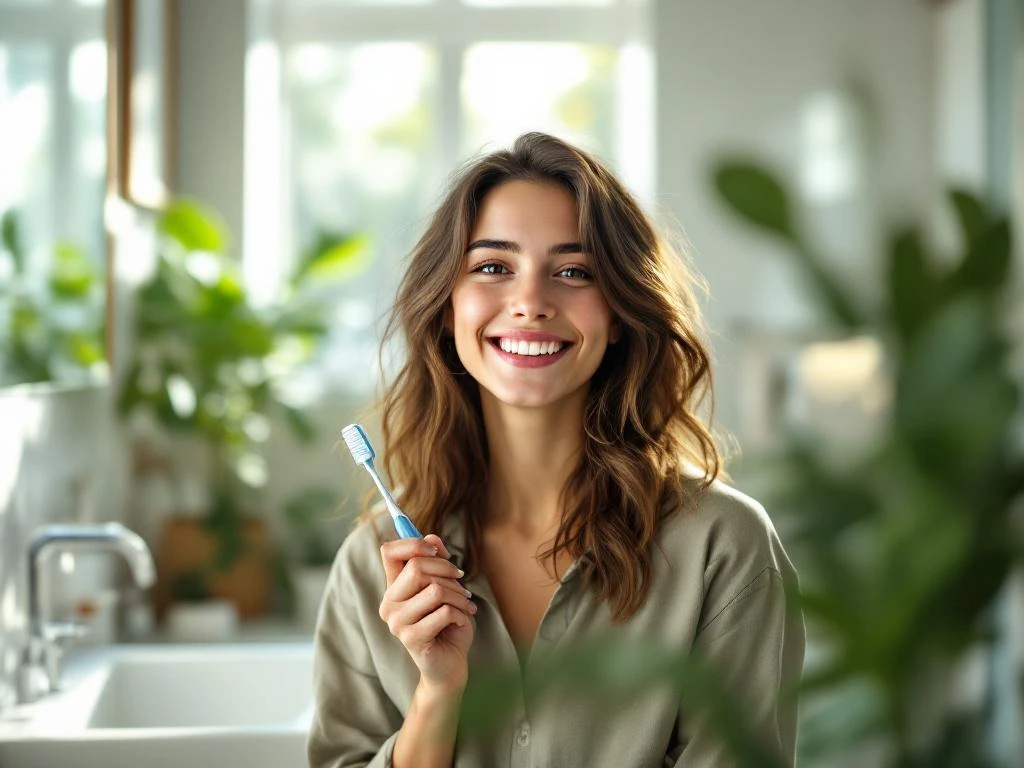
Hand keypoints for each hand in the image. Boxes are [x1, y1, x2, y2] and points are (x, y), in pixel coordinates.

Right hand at [379, 533, 475, 691]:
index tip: (435, 548)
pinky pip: (443, 612)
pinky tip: (460, 621)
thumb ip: (437, 562)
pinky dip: (460, 613)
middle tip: (462, 582)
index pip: (389, 552)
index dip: (413, 543)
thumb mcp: (446, 587)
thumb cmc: (447, 624)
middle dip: (448, 571)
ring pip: (435, 590)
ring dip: (459, 596)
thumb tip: (432, 536)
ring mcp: (397, 622)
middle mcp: (389, 603)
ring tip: (465, 605)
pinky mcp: (410, 638)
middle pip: (417, 567)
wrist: (450, 664)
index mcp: (394, 587)